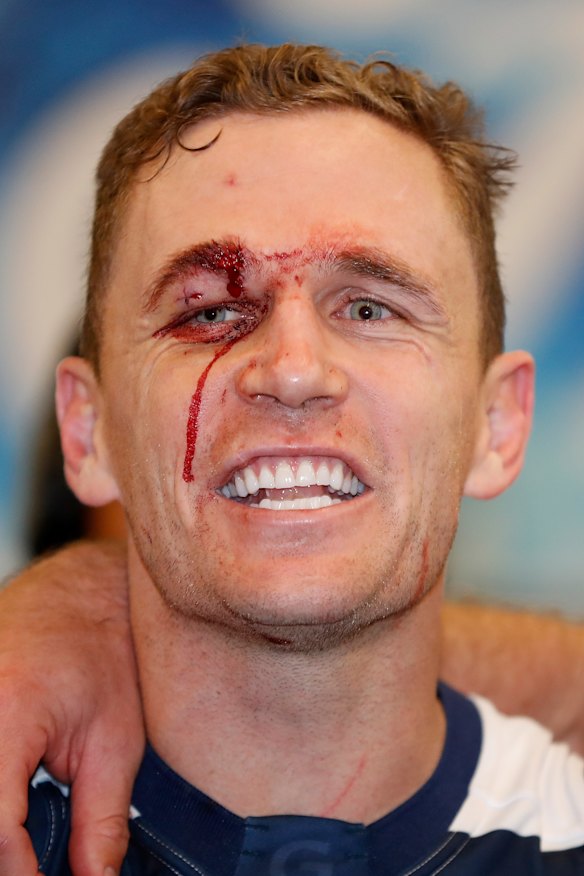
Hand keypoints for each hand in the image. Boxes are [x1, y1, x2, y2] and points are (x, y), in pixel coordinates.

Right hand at [0, 541, 143, 875]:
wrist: (82, 592)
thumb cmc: (104, 651)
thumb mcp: (116, 741)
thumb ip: (102, 821)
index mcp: (7, 717)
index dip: (21, 872)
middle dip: (10, 852)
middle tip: (39, 864)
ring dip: (4, 828)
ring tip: (29, 844)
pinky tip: (16, 819)